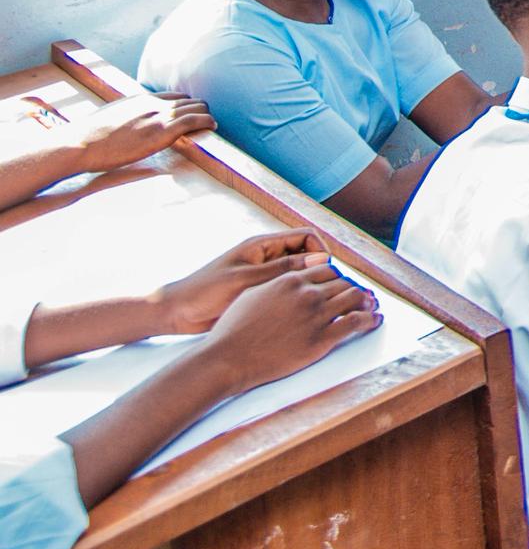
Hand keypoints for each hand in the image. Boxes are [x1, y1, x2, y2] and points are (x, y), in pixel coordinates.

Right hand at [73, 96, 214, 172]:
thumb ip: (127, 116)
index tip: (191, 113)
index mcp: (139, 99)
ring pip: (196, 107)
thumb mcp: (111, 117)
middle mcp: (152, 103)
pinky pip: (195, 120)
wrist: (80, 143)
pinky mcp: (163, 130)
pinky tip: (213, 126)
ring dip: (206, 115)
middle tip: (204, 120)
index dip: (185, 104)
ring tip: (211, 124)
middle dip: (199, 109)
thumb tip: (126, 124)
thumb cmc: (89, 137)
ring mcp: (159, 115)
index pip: (172, 95)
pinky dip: (208, 121)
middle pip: (188, 100)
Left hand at [155, 231, 327, 334]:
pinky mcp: (260, 293)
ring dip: (310, 284)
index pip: (305, 236)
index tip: (329, 270)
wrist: (177, 312)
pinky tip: (301, 312)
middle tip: (330, 290)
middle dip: (320, 268)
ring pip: (298, 274)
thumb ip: (283, 270)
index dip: (322, 249)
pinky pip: (286, 290)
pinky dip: (297, 297)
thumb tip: (321, 260)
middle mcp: (266, 257)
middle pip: (306, 254)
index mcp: (262, 245)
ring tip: (319, 302)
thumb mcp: (246, 279)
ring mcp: (263, 275)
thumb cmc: (205, 291)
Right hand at [197, 261, 379, 395]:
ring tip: (371, 306)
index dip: (338, 276)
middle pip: (344, 282)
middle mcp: (307, 293)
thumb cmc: (235, 328)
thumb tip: (292, 276)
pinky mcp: (322, 338)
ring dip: (367, 301)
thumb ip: (277, 281)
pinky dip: (371, 319)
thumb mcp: (253, 293)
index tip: (343, 283)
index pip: (327, 269)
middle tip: (363, 295)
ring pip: (355, 298)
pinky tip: (376, 320)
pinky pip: (357, 322)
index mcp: (290, 280)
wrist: (229, 358)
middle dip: (354, 288)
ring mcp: (316, 315)